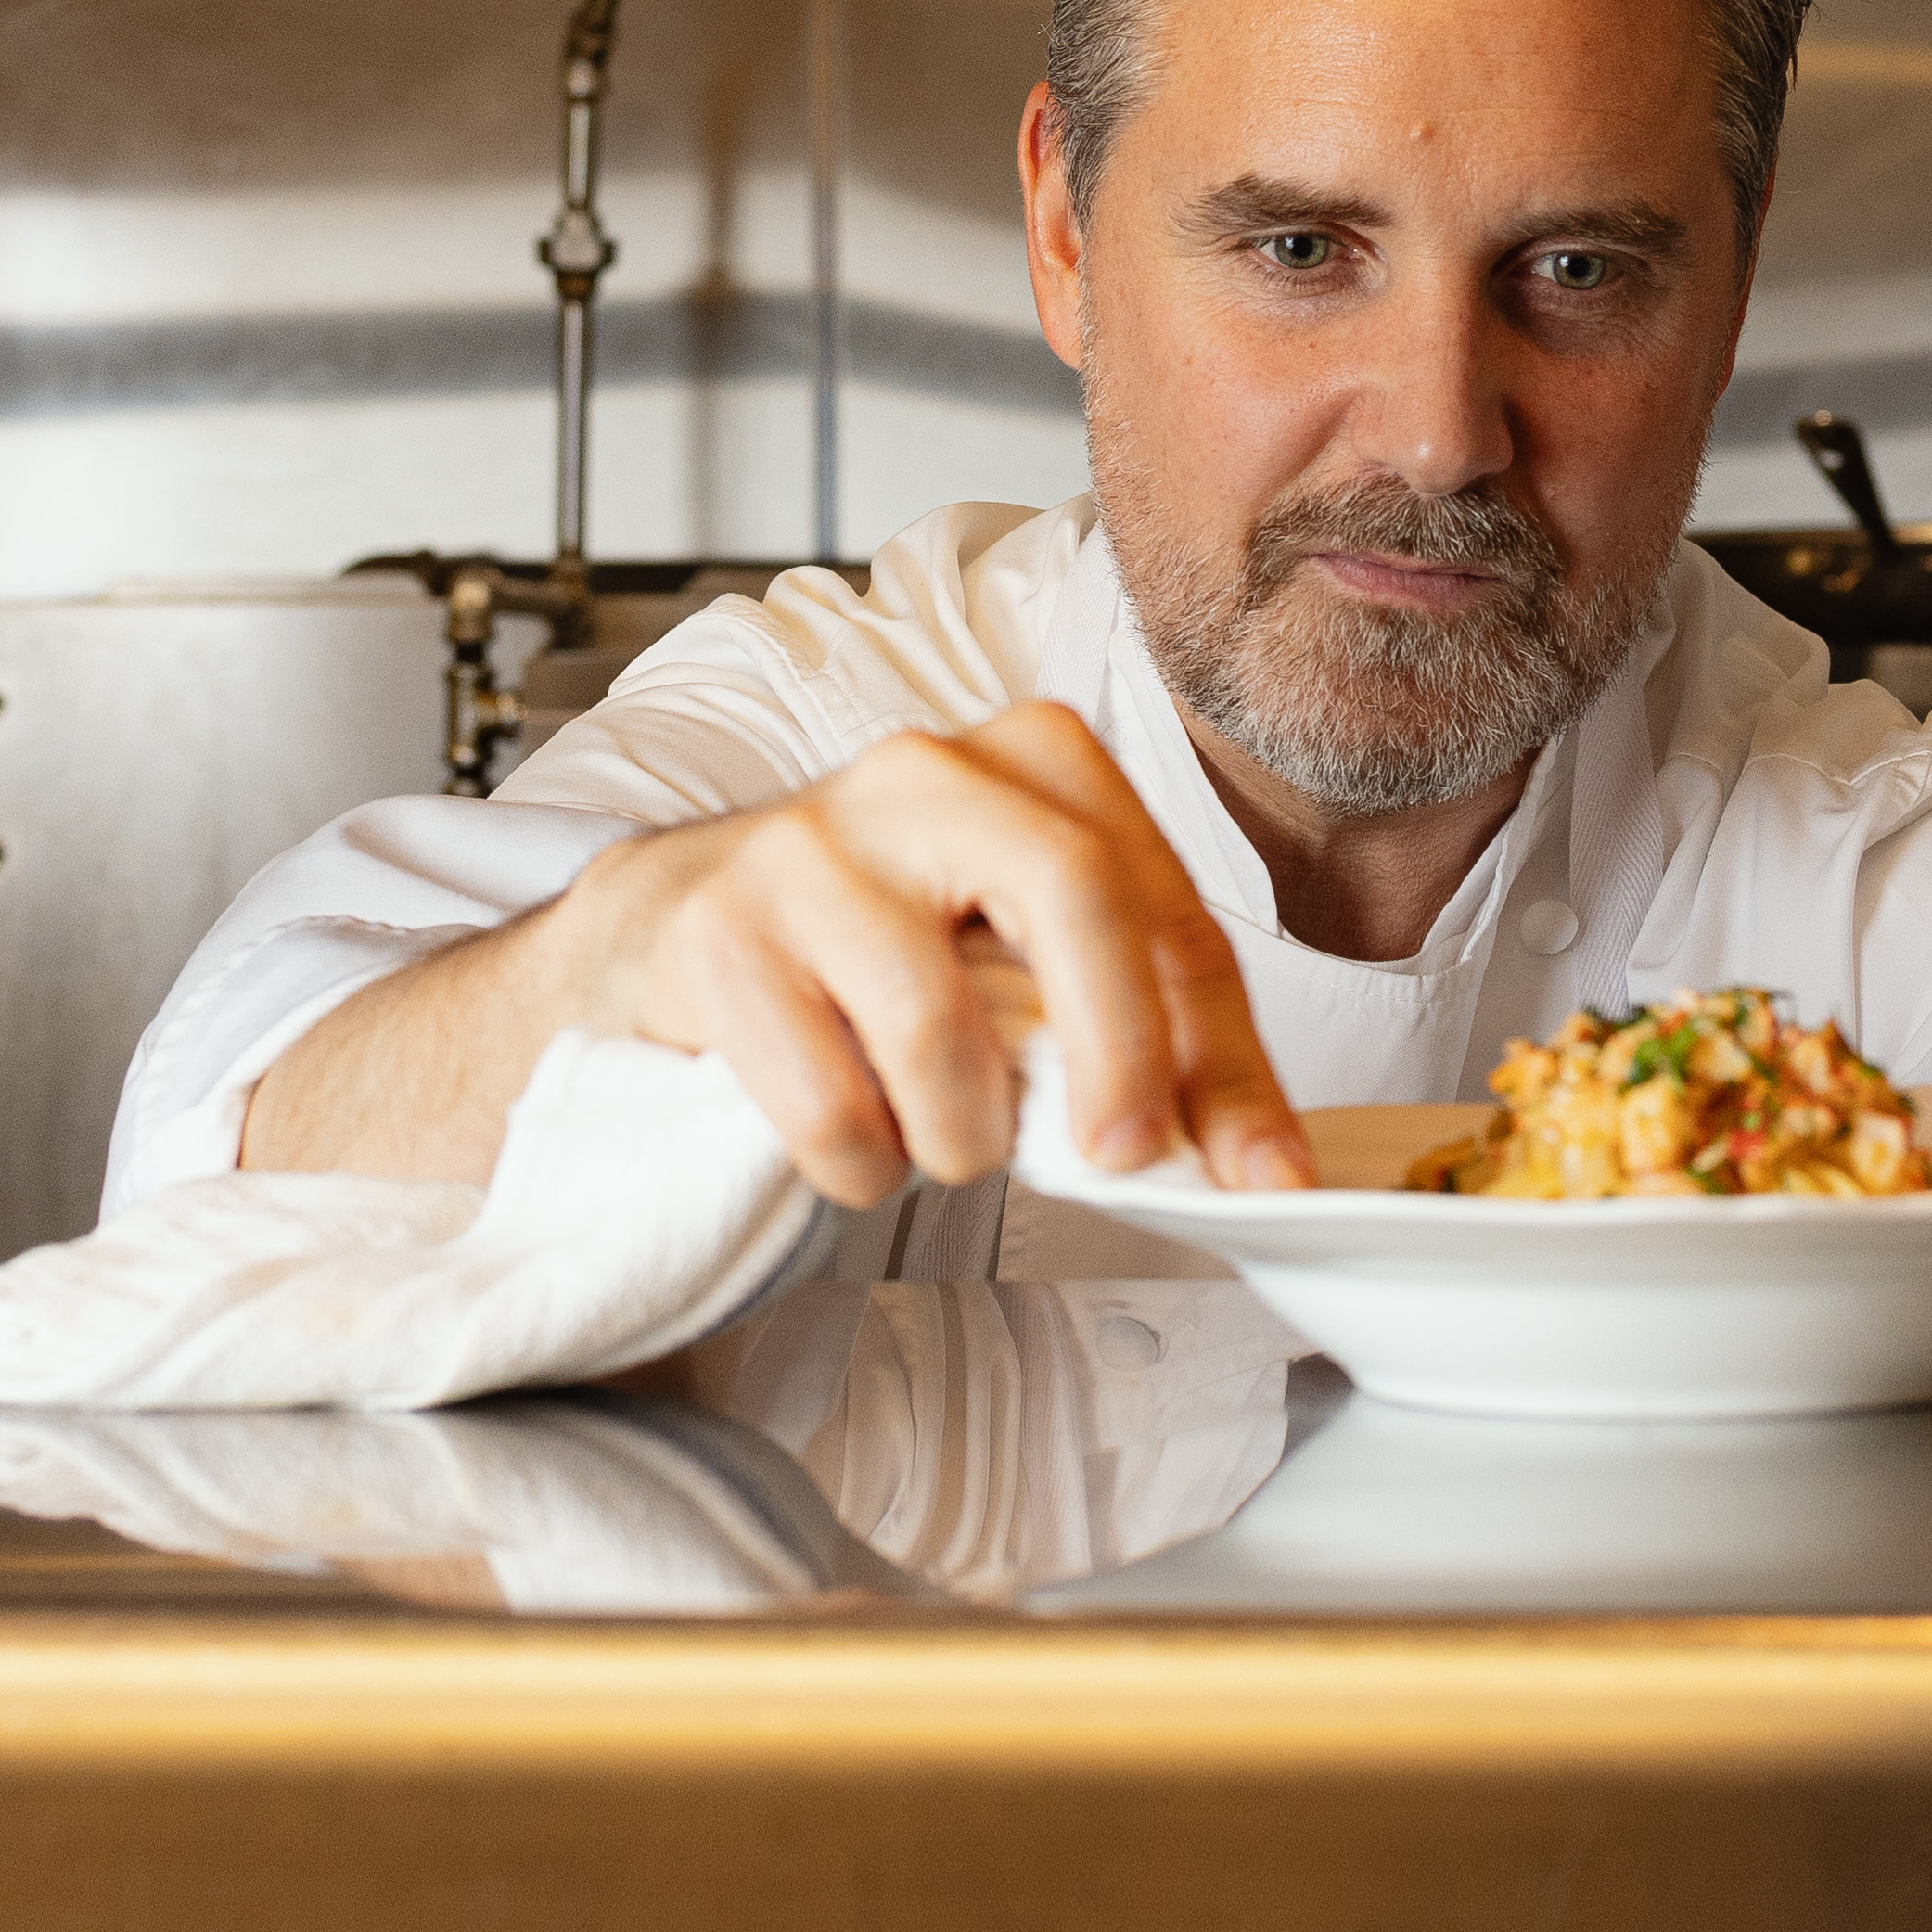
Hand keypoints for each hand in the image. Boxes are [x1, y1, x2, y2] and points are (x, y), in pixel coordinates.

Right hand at [556, 702, 1311, 1209]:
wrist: (668, 930)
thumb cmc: (877, 948)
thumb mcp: (1020, 954)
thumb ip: (1133, 1026)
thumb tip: (1250, 1158)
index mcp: (1032, 760)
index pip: (1166, 910)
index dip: (1228, 1058)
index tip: (1263, 1172)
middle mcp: (923, 773)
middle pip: (1074, 898)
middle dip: (1122, 1056)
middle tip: (1123, 1159)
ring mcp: (810, 846)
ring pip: (941, 1029)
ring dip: (959, 1136)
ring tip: (933, 1133)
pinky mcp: (720, 934)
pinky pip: (833, 1104)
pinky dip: (861, 1162)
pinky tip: (850, 1133)